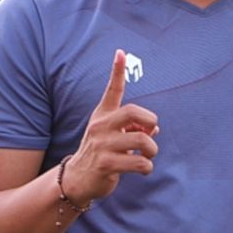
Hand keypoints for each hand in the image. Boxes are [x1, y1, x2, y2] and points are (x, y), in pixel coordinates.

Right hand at [63, 49, 160, 203]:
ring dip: (152, 151)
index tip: (120, 52)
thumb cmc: (100, 154)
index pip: (112, 90)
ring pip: (143, 141)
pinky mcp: (106, 164)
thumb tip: (154, 128)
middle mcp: (101, 126)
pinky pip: (140, 162)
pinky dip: (147, 167)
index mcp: (103, 116)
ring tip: (147, 157)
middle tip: (150, 134)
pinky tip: (142, 169)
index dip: (117, 71)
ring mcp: (102, 145)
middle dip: (150, 122)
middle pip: (134, 113)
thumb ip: (133, 129)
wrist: (77, 179)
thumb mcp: (113, 137)